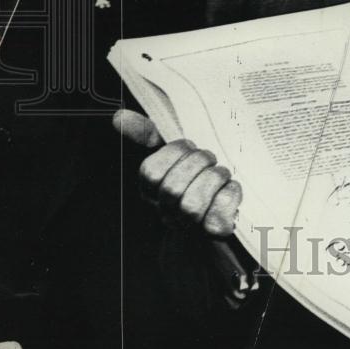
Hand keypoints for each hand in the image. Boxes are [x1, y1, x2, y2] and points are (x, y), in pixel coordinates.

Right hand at [113, 109, 241, 236]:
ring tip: (221, 173)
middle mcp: (165, 211)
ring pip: (193, 205)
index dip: (176, 152)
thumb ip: (146, 133)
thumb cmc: (193, 176)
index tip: (190, 145)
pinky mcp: (213, 231)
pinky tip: (231, 187)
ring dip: (214, 178)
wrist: (215, 215)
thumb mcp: (171, 153)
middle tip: (210, 158)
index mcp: (150, 190)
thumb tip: (119, 117)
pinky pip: (219, 214)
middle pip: (172, 188)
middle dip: (198, 163)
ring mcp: (188, 226)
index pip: (151, 172)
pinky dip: (229, 194)